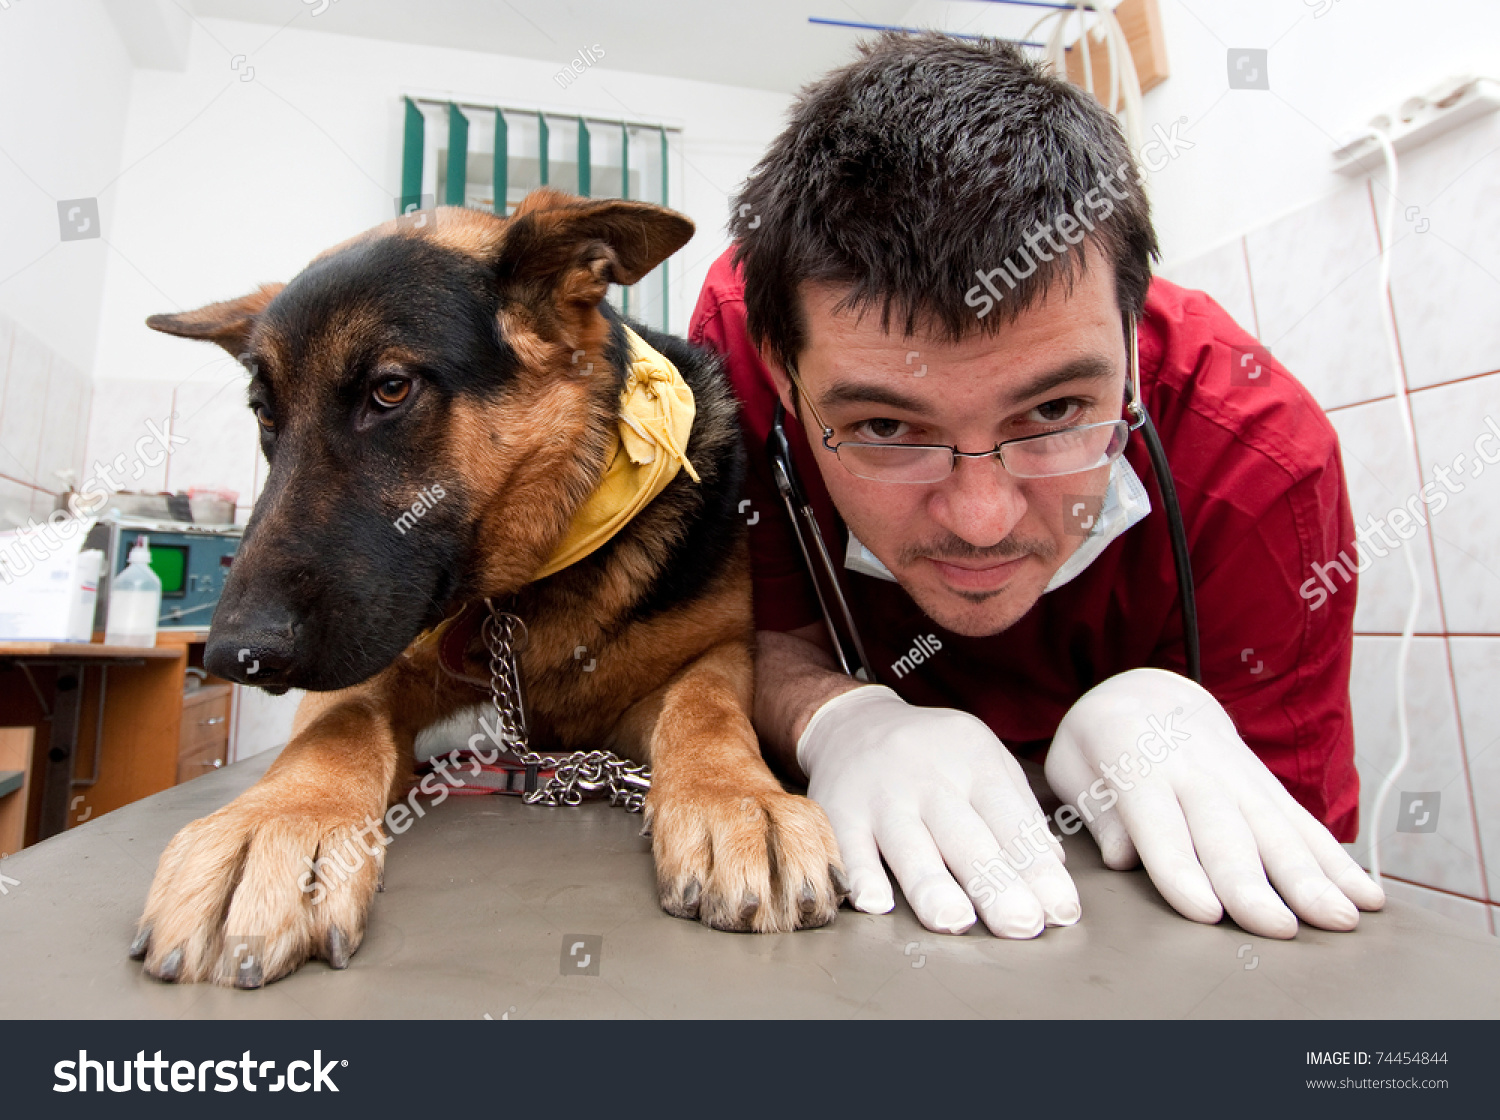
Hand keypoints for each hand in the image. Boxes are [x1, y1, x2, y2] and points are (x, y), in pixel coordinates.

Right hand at [797, 685, 1080, 937]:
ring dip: (931, 885)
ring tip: (955, 921)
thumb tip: (1053, 867)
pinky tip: (876, 904)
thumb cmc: (935, 754)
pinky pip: (848, 846)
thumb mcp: (985, 759)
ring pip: (908, 843)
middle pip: (965, 835)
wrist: (856, 722)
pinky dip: (860, 875)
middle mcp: (929, 776)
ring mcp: (881, 795)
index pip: (1012, 820)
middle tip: (1021, 924)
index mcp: (975, 762)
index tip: (1060, 911)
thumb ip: (1019, 811)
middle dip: (995, 883)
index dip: (1037, 867)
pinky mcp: (838, 810)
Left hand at [1044, 667, 1383, 937]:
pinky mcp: (1268, 788)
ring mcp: (1239, 777)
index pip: (1160, 824)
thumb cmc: (1101, 741)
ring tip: (1339, 919)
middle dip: (1254, 883)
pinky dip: (1339, 862)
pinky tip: (1367, 897)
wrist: (1151, 691)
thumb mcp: (1074, 764)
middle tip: (1279, 928)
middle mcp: (1196, 770)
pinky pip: (1306, 825)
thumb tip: (1124, 859)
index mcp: (1137, 764)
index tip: (1206, 911)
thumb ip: (1097, 810)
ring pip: (1277, 830)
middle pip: (1227, 833)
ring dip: (1312, 877)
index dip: (1182, 869)